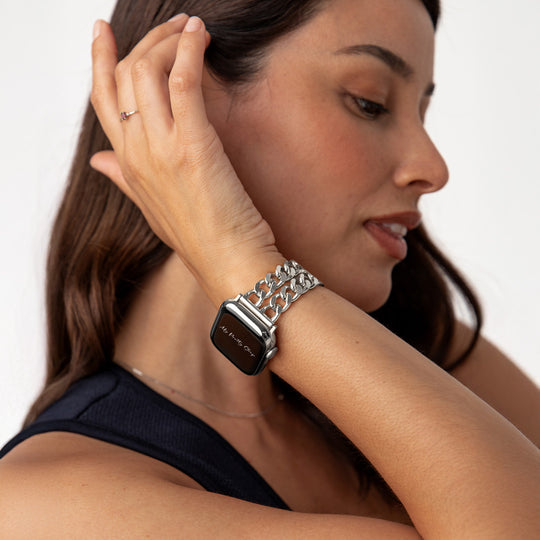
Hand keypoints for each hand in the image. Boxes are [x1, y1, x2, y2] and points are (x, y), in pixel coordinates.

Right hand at [90, 15, 279, 296]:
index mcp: (127, 165)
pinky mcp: (194, 146)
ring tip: (191, 27)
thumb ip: (123, 178)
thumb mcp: (151, 207)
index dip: (100, 62)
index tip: (102, 32)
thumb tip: (97, 162)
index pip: (102, 101)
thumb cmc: (199, 237)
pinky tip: (200, 36)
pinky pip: (183, 83)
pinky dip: (189, 52)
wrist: (229, 263)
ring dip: (169, 40)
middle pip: (125, 78)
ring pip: (148, 73)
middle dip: (146, 42)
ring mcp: (162, 149)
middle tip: (172, 26)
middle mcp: (137, 153)